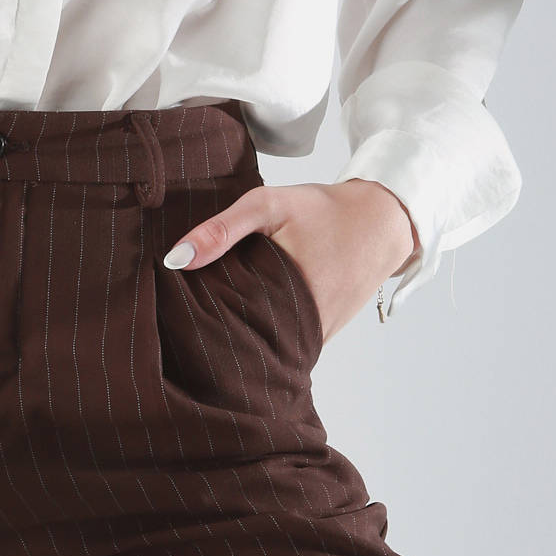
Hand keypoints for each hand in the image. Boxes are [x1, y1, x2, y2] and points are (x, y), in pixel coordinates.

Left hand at [161, 178, 419, 342]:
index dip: (196, 326)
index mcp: (284, 300)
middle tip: (182, 324)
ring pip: (263, 349)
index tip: (171, 320)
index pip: (224, 328)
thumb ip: (222, 230)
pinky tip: (243, 322)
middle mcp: (301, 329)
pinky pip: (284, 345)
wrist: (383, 221)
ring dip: (239, 339)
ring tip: (207, 325)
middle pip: (241, 345)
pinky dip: (264, 336)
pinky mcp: (321, 338)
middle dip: (214, 336)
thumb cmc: (324, 210)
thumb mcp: (270, 206)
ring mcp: (313, 338)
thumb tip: (175, 260)